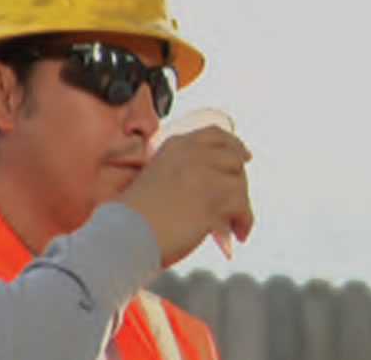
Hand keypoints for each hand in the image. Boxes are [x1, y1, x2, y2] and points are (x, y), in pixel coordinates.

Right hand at [118, 126, 253, 267]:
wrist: (126, 235)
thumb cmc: (134, 217)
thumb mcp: (156, 178)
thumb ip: (182, 173)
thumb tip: (213, 187)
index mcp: (176, 146)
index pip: (215, 134)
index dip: (234, 145)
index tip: (245, 156)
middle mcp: (192, 154)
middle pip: (233, 157)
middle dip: (239, 180)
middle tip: (240, 201)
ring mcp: (204, 174)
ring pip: (240, 183)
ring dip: (242, 206)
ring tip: (236, 226)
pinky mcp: (213, 198)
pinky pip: (242, 206)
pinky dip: (244, 221)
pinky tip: (237, 234)